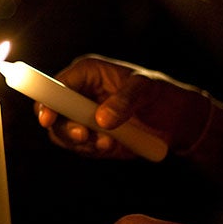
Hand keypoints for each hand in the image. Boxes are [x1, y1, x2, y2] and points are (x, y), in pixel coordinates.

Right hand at [37, 54, 210, 158]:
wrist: (175, 120)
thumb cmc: (159, 93)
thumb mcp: (146, 89)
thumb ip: (124, 100)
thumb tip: (101, 119)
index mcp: (85, 74)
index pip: (55, 86)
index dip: (47, 101)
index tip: (48, 118)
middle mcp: (78, 95)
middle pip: (52, 114)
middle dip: (65, 128)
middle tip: (84, 136)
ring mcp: (82, 118)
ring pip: (63, 135)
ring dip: (82, 142)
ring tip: (108, 142)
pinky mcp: (90, 138)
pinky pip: (81, 148)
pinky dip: (93, 149)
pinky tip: (111, 145)